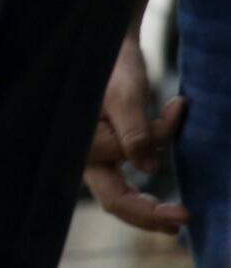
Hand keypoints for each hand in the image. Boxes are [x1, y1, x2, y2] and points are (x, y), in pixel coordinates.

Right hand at [82, 32, 187, 234]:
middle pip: (114, 200)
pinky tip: (159, 173)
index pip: (122, 181)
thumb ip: (136, 133)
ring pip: (118, 193)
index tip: (185, 206)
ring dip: (146, 207)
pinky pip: (123, 177)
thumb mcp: (125, 96)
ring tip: (174, 218)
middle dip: (148, 215)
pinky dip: (146, 179)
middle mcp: (85, 156)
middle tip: (183, 221)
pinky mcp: (107, 149)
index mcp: (83, 146)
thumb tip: (149, 169)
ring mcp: (94, 155)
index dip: (151, 193)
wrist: (106, 47)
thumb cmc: (111, 66)